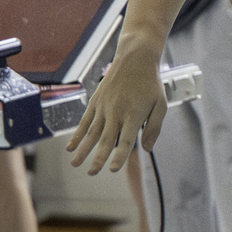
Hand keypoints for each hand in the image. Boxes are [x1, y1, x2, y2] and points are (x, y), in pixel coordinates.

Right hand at [66, 40, 167, 173]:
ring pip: (92, 132)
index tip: (113, 169)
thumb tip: (147, 148)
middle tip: (91, 173)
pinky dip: (77, 135)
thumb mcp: (161, 104)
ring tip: (75, 164)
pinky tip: (71, 147)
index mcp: (134, 114)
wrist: (135, 58)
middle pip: (106, 139)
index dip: (119, 156)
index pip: (126, 140)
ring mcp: (104, 106)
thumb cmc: (150, 83)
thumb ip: (154, 127)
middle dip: (97, 157)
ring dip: (83, 149)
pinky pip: (85, 121)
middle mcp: (117, 111)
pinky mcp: (96, 101)